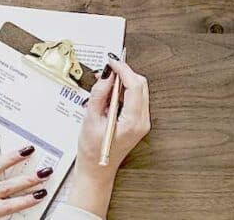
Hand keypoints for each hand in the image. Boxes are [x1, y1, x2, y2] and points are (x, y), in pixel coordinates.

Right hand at [66, 58, 150, 216]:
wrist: (97, 170)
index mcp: (132, 122)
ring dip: (124, 82)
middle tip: (108, 70)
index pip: (135, 86)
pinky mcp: (139, 121)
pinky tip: (111, 95)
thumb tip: (107, 75)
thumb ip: (99, 94)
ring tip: (106, 85)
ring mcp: (142, 122)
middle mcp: (142, 121)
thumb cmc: (92, 151)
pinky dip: (125, 91)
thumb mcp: (91, 119)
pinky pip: (136, 98)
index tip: (112, 62)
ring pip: (140, 90)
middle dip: (125, 74)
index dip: (123, 70)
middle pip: (140, 85)